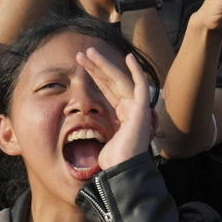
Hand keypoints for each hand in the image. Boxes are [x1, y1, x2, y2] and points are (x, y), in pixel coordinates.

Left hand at [78, 47, 154, 169]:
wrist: (121, 170)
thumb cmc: (111, 161)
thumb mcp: (99, 140)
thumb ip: (96, 130)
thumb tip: (79, 132)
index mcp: (121, 116)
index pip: (107, 90)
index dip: (95, 76)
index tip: (82, 66)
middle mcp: (130, 109)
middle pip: (111, 82)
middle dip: (96, 67)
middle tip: (81, 54)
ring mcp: (137, 108)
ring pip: (120, 80)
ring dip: (105, 64)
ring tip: (89, 51)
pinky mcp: (142, 110)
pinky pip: (141, 86)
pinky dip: (136, 71)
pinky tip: (128, 57)